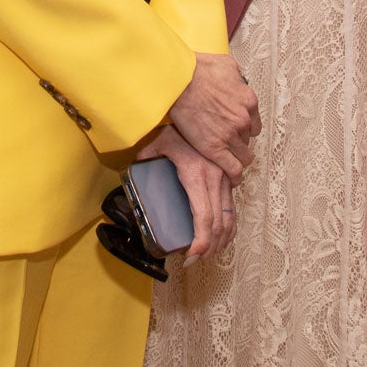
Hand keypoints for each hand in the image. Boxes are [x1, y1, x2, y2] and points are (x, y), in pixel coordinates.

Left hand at [140, 126, 234, 259]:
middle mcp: (214, 178)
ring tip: (207, 253)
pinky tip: (222, 237)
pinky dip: (229, 226)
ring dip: (221, 240)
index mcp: (196, 174)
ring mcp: (224, 178)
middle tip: (195, 260)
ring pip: (229, 218)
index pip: (204, 216)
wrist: (196, 106)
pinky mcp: (227, 177)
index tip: (191, 256)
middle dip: (209, 247)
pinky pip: (233, 208)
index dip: (200, 241)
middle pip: (218, 223)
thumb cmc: (174, 126)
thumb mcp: (154, 144)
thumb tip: (132, 173)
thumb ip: (143, 161)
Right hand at [166, 52, 258, 178]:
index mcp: (248, 101)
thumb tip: (237, 80)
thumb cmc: (197, 69)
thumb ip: (237, 77)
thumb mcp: (227, 65)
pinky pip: (232, 168)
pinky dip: (234, 175)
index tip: (237, 131)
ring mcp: (229, 135)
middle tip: (226, 143)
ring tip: (230, 162)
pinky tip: (232, 179)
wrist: (178, 81)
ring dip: (237, 159)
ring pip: (244, 156)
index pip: (254, 124)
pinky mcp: (214, 148)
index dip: (244, 129)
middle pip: (248, 140)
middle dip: (238, 142)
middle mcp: (243, 119)